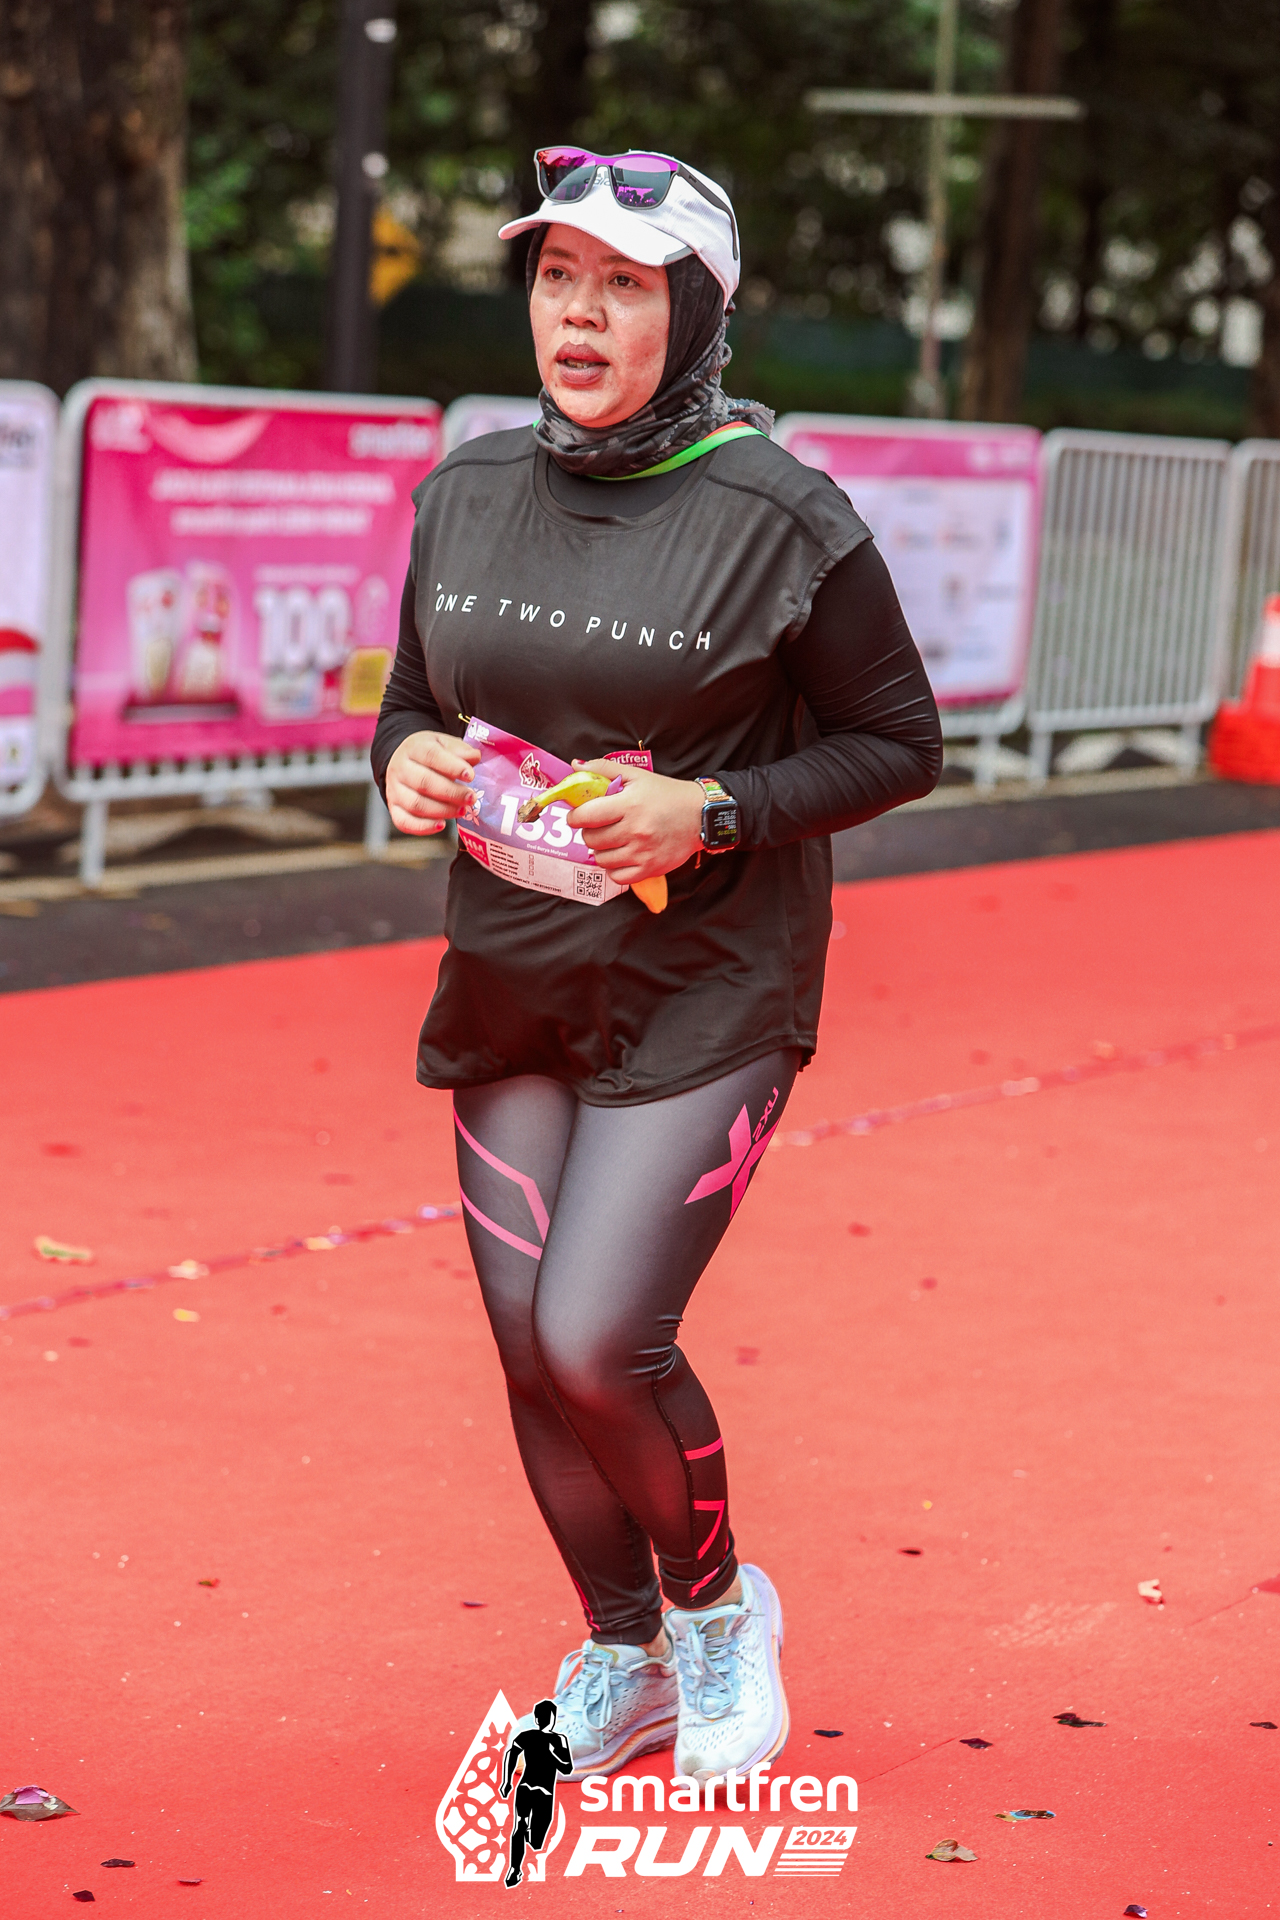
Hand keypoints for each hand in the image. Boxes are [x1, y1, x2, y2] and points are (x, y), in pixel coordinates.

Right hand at [384, 730, 480, 835]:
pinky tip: (442, 825)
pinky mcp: (393, 809)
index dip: (452, 766)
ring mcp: (394, 790)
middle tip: (471, 798)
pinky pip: (404, 822)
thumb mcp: (444, 744)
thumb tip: (474, 757)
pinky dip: (423, 827)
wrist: (404, 763)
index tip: (471, 776)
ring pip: (416, 804)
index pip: (431, 756)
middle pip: (424, 782)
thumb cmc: (429, 755)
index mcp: (413, 748)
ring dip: (442, 810)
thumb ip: (460, 750)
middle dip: (451, 792)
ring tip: (462, 811)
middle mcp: (399, 769)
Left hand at [567, 758, 703, 883]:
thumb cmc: (667, 795)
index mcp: (629, 804)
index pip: (587, 815)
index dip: (575, 817)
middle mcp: (635, 830)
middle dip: (588, 832)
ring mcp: (642, 852)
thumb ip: (604, 769)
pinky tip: (620, 856)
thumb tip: (576, 766)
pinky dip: (614, 868)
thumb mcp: (637, 776)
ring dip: (601, 850)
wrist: (700, 816)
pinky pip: (617, 876)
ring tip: (611, 840)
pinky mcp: (650, 868)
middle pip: (591, 839)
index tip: (576, 816)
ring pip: (601, 859)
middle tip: (597, 826)